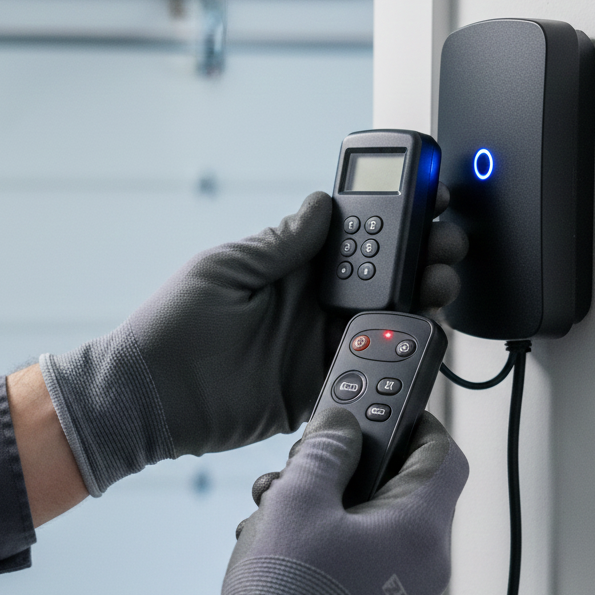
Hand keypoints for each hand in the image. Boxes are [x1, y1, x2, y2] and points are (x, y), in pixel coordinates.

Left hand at [40, 188, 465, 495]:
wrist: (150, 396)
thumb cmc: (172, 325)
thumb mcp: (225, 269)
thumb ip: (280, 244)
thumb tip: (321, 205)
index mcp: (288, 267)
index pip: (352, 236)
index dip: (392, 218)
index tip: (426, 199)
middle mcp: (308, 304)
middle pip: (381, 277)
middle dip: (419, 256)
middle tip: (444, 245)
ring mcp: (314, 345)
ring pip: (384, 320)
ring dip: (417, 301)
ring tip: (438, 285)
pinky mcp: (315, 387)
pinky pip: (366, 369)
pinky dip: (395, 356)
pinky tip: (417, 338)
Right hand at [173, 407, 468, 594]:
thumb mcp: (299, 499)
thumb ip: (326, 449)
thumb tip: (344, 426)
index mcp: (420, 530)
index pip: (443, 454)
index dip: (416, 420)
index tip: (381, 404)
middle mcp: (423, 565)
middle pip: (402, 486)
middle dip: (349, 463)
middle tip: (308, 458)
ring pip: (372, 522)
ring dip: (327, 501)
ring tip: (277, 505)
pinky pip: (360, 556)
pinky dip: (324, 537)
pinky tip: (277, 542)